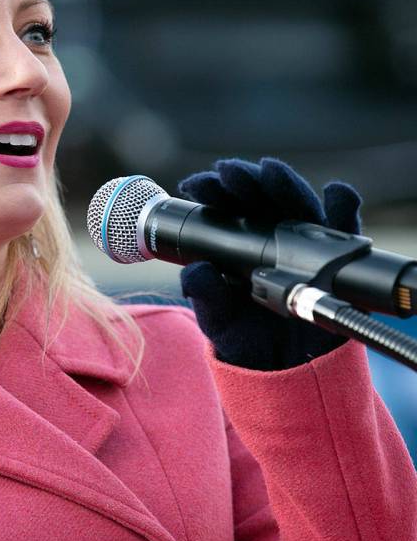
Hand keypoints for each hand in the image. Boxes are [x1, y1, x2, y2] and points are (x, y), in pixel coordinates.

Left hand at [178, 157, 362, 369]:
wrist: (282, 368)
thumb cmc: (246, 337)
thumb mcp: (217, 320)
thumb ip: (206, 296)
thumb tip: (197, 272)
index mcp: (237, 244)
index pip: (225, 207)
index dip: (212, 191)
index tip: (196, 184)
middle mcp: (270, 236)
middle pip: (260, 197)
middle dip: (244, 180)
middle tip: (228, 172)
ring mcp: (304, 244)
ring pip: (297, 204)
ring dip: (285, 184)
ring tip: (270, 171)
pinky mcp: (336, 257)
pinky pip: (344, 228)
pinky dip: (342, 208)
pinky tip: (334, 195)